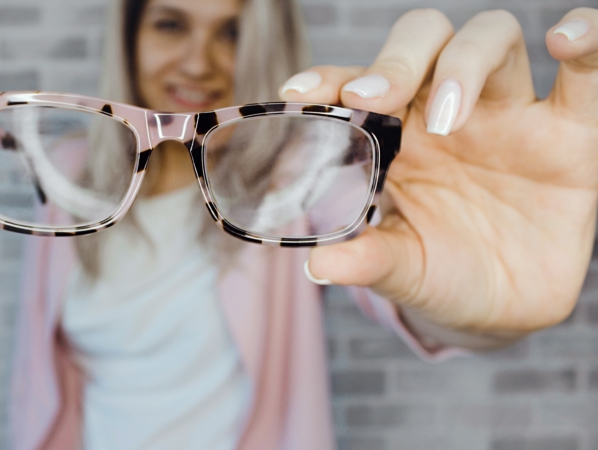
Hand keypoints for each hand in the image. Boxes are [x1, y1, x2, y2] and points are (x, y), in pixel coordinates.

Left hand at [283, 8, 597, 341]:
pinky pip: (588, 74)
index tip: (299, 92)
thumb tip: (319, 266)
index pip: (359, 84)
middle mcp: (447, 111)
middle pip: (423, 41)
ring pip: (490, 38)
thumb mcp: (401, 270)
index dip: (330, 77)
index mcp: (395, 135)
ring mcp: (508, 115)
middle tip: (371, 101)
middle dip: (394, 60)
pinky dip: (588, 39)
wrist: (502, 307)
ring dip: (464, 61)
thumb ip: (368, 260)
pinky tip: (567, 42)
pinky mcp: (571, 133)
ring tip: (448, 119)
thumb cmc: (439, 273)